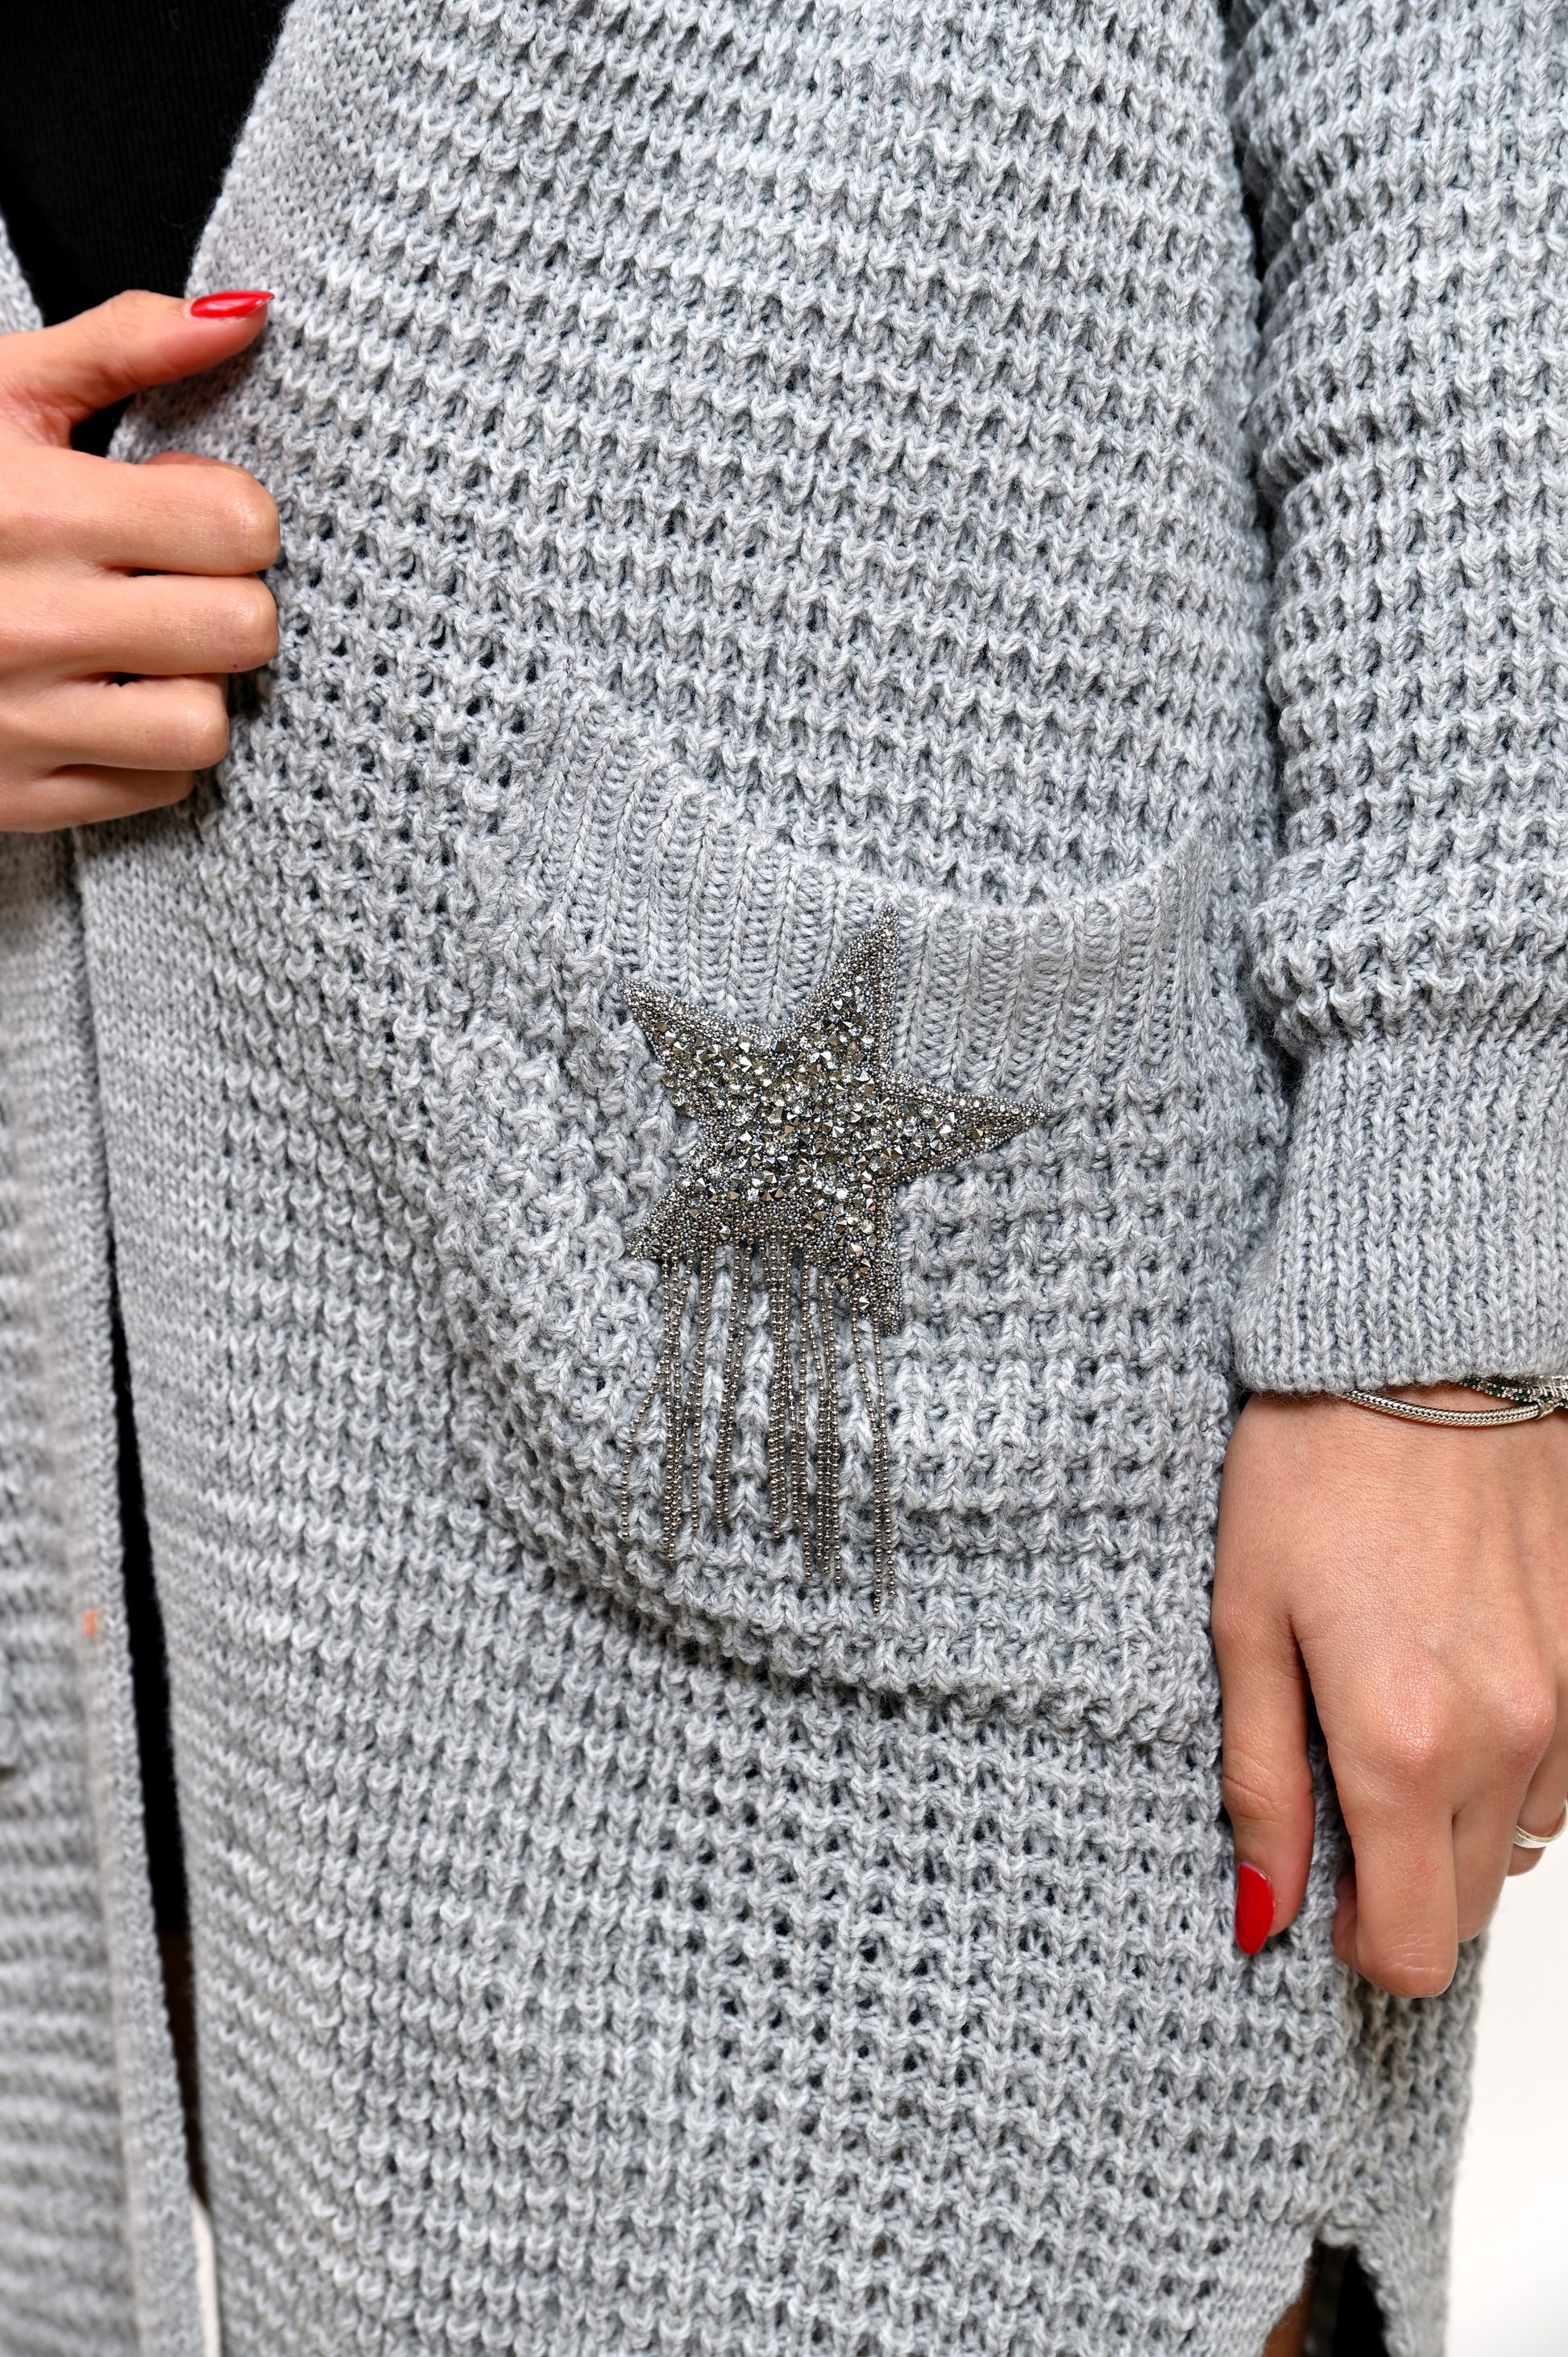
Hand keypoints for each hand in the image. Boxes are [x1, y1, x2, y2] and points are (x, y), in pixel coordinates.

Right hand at [0, 288, 278, 830]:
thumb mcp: (0, 395)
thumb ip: (123, 347)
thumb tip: (244, 316)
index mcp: (36, 509)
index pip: (239, 525)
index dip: (229, 513)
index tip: (182, 508)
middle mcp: (29, 621)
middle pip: (242, 629)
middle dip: (224, 597)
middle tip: (172, 579)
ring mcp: (21, 720)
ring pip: (204, 726)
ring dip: (191, 685)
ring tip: (140, 648)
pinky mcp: (18, 792)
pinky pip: (160, 787)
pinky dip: (148, 750)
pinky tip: (102, 700)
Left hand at [1214, 1388, 1567, 1995]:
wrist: (1419, 1353)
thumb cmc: (1310, 1472)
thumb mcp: (1245, 1622)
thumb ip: (1261, 1780)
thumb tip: (1262, 1912)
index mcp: (1403, 1746)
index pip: (1417, 1947)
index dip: (1361, 1944)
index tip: (1319, 1896)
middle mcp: (1506, 1740)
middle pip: (1472, 1905)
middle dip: (1405, 1885)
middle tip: (1340, 1799)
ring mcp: (1567, 1698)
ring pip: (1520, 1837)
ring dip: (1458, 1817)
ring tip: (1392, 1719)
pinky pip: (1564, 1766)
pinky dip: (1511, 1758)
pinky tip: (1453, 1682)